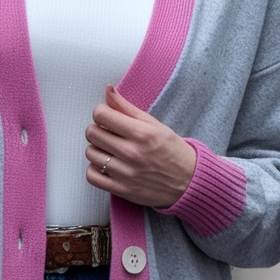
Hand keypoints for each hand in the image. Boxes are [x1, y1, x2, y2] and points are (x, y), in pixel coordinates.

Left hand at [85, 84, 196, 208]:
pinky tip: (106, 165)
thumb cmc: (172, 151)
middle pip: (92, 133)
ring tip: (110, 150)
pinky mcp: (121, 190)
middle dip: (98, 129)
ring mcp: (125, 173)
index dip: (101, 113)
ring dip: (97, 149)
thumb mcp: (154, 124)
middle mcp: (132, 153)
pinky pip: (91, 176)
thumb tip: (108, 90)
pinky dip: (95, 170)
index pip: (101, 115)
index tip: (108, 117)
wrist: (189, 182)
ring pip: (90, 153)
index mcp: (141, 133)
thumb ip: (127, 108)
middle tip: (109, 133)